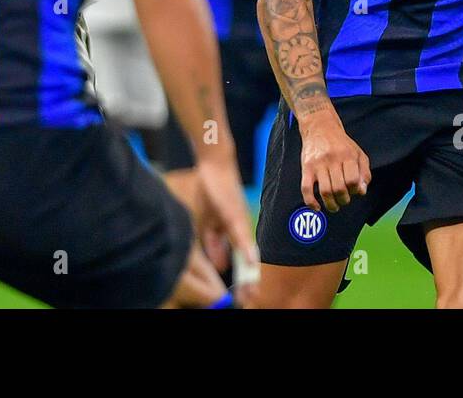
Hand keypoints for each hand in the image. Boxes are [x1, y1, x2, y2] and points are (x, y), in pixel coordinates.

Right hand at [192, 155, 259, 307]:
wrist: (216, 164)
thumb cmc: (213, 192)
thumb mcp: (210, 222)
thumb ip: (216, 244)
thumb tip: (221, 265)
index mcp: (231, 234)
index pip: (238, 263)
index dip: (241, 280)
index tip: (245, 296)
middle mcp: (237, 228)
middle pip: (243, 261)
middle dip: (245, 282)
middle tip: (249, 298)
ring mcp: (237, 220)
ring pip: (244, 251)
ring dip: (248, 271)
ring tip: (252, 290)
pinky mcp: (233, 212)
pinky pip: (239, 234)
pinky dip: (244, 249)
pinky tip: (249, 261)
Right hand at [298, 108, 369, 212]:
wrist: (319, 126)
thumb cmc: (341, 143)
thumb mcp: (358, 153)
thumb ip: (364, 172)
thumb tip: (362, 192)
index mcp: (347, 155)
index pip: (353, 180)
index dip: (355, 190)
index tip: (353, 191)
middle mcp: (332, 159)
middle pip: (339, 188)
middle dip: (344, 200)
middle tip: (344, 200)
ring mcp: (318, 164)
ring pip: (325, 191)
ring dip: (331, 204)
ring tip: (334, 206)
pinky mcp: (306, 167)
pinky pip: (306, 188)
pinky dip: (310, 202)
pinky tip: (317, 207)